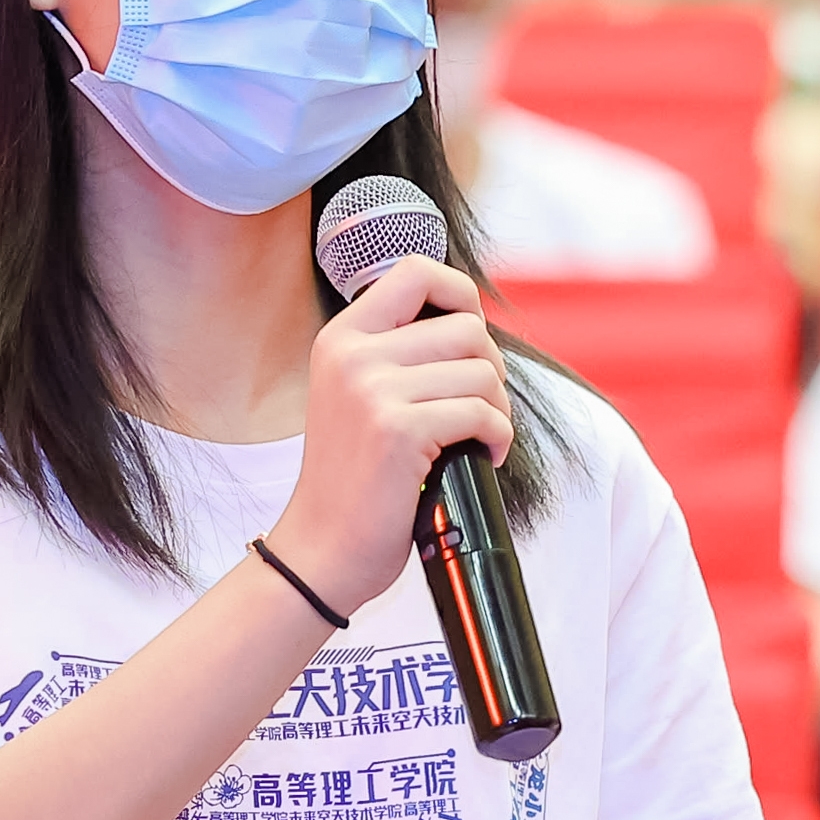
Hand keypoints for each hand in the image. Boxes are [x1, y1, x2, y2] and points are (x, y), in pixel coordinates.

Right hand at [267, 255, 512, 614]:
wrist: (322, 548)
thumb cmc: (353, 479)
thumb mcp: (357, 395)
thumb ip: (398, 353)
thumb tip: (473, 323)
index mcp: (341, 338)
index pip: (416, 271)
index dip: (460, 295)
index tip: (468, 340)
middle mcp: (353, 355)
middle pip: (465, 327)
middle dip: (489, 369)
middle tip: (477, 408)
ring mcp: (373, 390)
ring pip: (481, 370)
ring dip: (496, 408)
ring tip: (477, 437)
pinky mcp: (399, 430)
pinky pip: (481, 413)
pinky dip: (496, 438)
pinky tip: (480, 457)